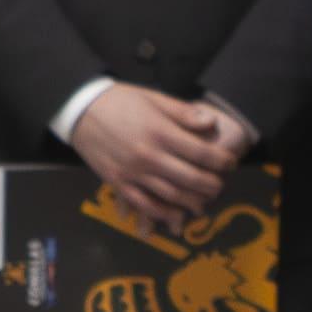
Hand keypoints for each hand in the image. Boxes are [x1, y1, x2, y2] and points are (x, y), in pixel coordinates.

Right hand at [67, 86, 235, 245]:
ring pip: (171, 195)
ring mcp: (134, 172)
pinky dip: (162, 212)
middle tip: (219, 185)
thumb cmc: (119, 101)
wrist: (80, 110)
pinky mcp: (118, 182)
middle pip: (190, 178)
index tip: (230, 162)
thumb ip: (183, 112)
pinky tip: (174, 214)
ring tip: (203, 201)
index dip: (221, 160)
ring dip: (191, 201)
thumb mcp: (154, 98)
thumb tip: (210, 123)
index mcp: (161, 132)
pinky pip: (144, 204)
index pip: (201, 152)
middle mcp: (150, 156)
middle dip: (211, 184)